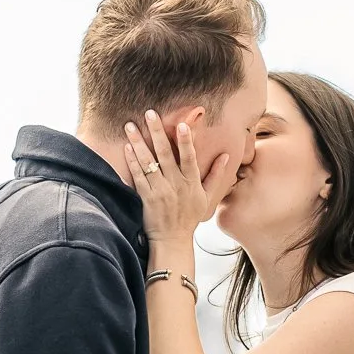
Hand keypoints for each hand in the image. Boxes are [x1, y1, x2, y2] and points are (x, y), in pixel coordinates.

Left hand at [121, 109, 234, 241]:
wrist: (173, 240)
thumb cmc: (190, 217)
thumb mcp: (207, 196)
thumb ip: (216, 175)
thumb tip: (226, 156)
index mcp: (191, 182)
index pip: (189, 158)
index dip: (185, 141)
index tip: (181, 124)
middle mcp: (176, 185)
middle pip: (165, 154)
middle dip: (157, 132)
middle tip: (150, 113)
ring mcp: (159, 191)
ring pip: (148, 162)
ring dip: (138, 142)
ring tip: (130, 125)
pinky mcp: (146, 197)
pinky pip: (138, 176)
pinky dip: (132, 161)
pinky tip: (127, 147)